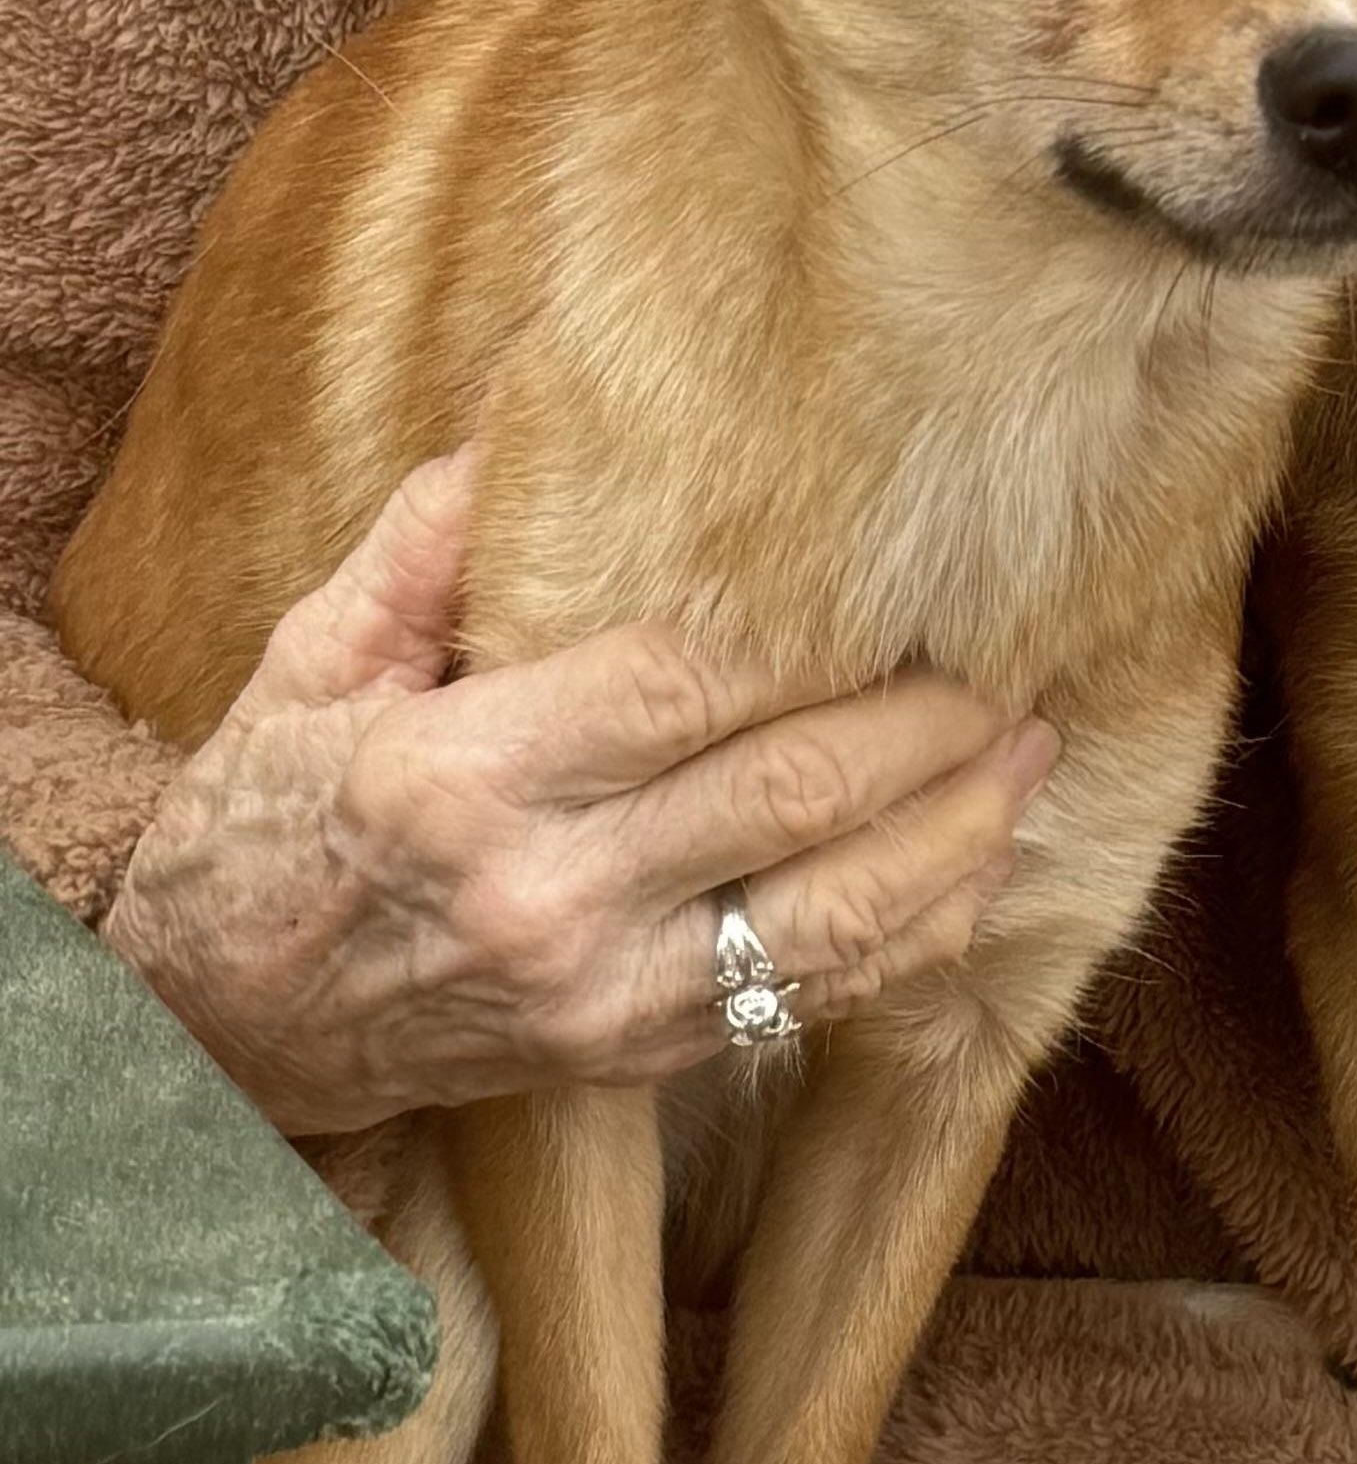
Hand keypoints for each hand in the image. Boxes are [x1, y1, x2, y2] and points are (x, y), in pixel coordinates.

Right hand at [101, 453, 1054, 1133]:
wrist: (216, 1033)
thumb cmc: (267, 823)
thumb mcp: (308, 664)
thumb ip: (429, 544)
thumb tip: (530, 404)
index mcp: (461, 775)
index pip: (685, 685)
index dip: (818, 634)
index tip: (903, 580)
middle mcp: (549, 896)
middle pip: (795, 792)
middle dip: (931, 725)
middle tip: (1007, 662)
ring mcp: (607, 995)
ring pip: (841, 915)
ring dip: (960, 831)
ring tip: (1033, 753)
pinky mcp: (643, 1058)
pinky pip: (819, 998)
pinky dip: (919, 931)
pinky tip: (977, 863)